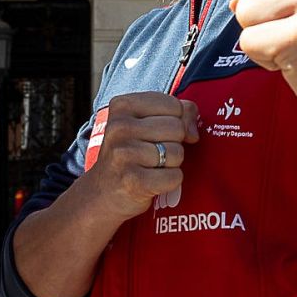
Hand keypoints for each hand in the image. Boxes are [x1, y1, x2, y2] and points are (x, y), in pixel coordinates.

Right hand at [77, 92, 200, 221]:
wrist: (103, 191)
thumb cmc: (131, 152)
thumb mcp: (144, 122)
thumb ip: (177, 113)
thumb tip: (193, 132)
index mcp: (122, 105)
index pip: (173, 105)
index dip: (177, 120)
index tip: (160, 132)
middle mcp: (120, 127)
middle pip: (177, 128)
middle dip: (174, 143)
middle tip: (155, 152)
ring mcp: (124, 154)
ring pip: (177, 153)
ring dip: (172, 163)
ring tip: (152, 166)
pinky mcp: (134, 181)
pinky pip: (175, 176)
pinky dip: (171, 181)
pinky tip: (153, 181)